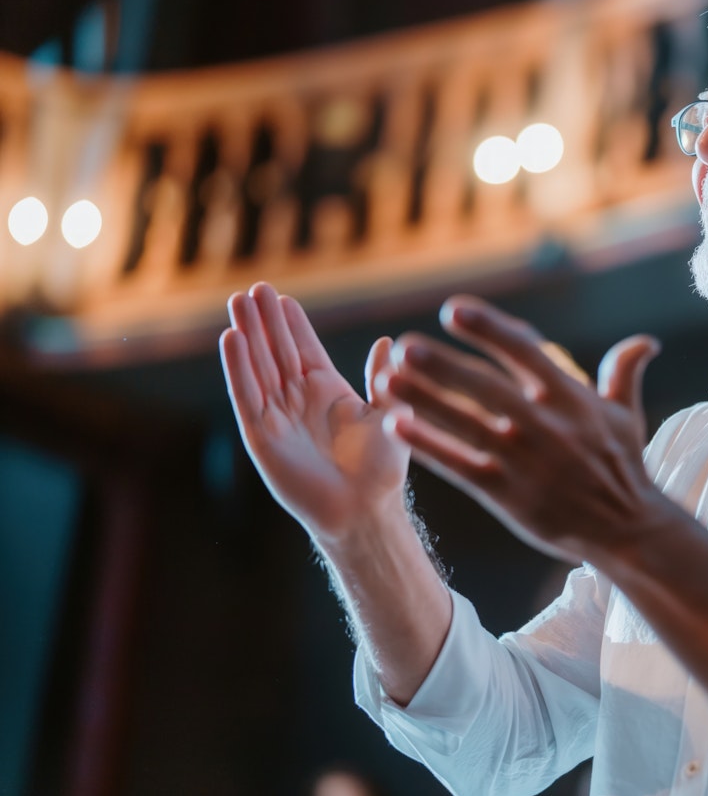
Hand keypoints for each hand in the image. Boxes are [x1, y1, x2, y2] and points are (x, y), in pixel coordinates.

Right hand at [220, 283, 410, 539]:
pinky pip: (247, 396)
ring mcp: (278, 417)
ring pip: (258, 367)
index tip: (281, 295)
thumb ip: (382, 380)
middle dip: (265, 321)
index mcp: (327, 392)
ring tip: (238, 302)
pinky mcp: (262, 436)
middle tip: (254, 287)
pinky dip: (238, 368)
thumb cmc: (382, 469)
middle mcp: (299, 401)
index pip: (303, 349)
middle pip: (276, 352)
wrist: (366, 508)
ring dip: (247, 335)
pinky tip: (231, 338)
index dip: (292, 324)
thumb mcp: (388, 415)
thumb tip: (387, 342)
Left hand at [376, 295, 661, 562]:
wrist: (626, 529)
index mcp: (572, 399)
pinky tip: (397, 425)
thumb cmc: (624, 468)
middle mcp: (546, 426)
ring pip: (466, 424)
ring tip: (386, 379)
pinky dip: (429, 445)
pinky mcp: (508, 494)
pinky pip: (460, 466)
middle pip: (487, 388)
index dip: (489, 329)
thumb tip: (647, 341)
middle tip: (404, 345)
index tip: (452, 310)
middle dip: (444, 365)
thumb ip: (624, 373)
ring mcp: (525, 461)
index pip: (525, 353)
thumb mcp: (627, 417)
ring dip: (424, 400)